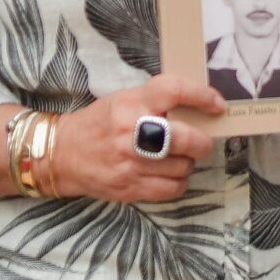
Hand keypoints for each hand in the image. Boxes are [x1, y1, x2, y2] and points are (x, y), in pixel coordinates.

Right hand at [50, 75, 223, 203]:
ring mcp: (130, 163)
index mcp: (131, 103)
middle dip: (202, 141)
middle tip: (201, 141)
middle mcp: (131, 132)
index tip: (216, 105)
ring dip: (187, 163)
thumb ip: (156, 102)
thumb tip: (199, 109)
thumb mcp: (123, 100)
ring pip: (183, 166)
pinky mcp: (130, 188)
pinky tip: (168, 174)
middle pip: (185, 138)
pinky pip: (172, 189)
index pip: (174, 91)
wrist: (62, 154)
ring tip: (175, 158)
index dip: (201, 96)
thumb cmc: (99, 124)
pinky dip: (178, 182)